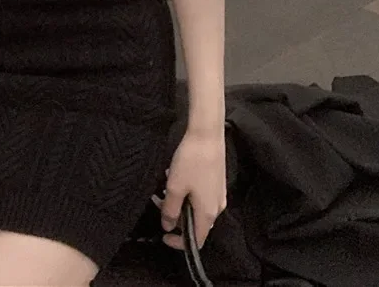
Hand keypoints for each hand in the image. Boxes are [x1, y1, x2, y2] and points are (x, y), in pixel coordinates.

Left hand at [151, 127, 225, 250]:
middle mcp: (217, 208)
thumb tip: (168, 227)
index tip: (163, 235)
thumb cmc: (191, 162)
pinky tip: (176, 177)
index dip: (179, 243)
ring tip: (165, 188)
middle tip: (159, 204)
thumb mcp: (175, 187)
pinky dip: (187, 194)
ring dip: (180, 204)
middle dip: (176, 219)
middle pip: (196, 225)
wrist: (207, 135)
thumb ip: (170, 211)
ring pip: (197, 209)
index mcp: (208, 214)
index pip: (196, 242)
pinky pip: (201, 197)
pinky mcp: (217, 183)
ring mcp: (218, 195)